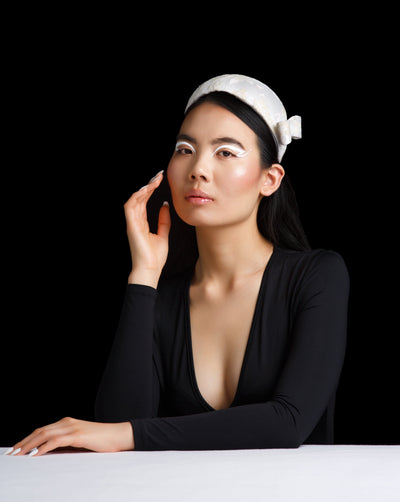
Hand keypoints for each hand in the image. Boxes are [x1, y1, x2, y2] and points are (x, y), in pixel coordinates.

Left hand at [5, 417, 134, 456]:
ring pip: (44, 435)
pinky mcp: (77, 435)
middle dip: (24, 442)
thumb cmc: (103, 441)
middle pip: (40, 431)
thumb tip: (50, 454)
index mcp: (68, 423)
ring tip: (18, 455)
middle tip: (12, 453)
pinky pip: (55, 441)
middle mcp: (68, 422)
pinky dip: (42, 448)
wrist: (120, 435)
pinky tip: (35, 454)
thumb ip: (67, 445)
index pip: (43, 430)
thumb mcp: (81, 442)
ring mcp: (72, 427)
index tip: (17, 449)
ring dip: (29, 445)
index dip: (28, 439)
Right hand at [124, 170, 170, 287]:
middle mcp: (135, 221)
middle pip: (139, 198)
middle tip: (158, 176)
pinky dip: (136, 197)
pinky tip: (145, 190)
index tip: (159, 180)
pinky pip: (130, 207)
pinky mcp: (131, 226)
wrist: (150, 270)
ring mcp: (132, 223)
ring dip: (143, 189)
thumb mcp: (163, 235)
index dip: (150, 190)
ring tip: (154, 181)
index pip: (144, 202)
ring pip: (134, 200)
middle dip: (148, 185)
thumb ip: (163, 221)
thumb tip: (165, 206)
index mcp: (141, 223)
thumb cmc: (155, 257)